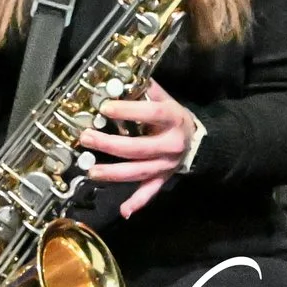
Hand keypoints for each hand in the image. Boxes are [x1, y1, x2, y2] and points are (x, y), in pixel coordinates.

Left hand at [78, 80, 200, 217]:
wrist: (199, 141)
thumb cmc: (174, 117)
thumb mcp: (165, 99)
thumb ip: (146, 89)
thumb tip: (121, 75)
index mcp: (172, 120)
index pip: (150, 114)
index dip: (128, 111)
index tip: (105, 107)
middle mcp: (170, 145)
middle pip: (139, 147)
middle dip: (110, 144)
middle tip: (86, 137)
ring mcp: (167, 165)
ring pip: (139, 172)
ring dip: (114, 173)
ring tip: (91, 171)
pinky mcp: (163, 178)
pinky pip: (151, 192)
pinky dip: (138, 202)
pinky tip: (124, 211)